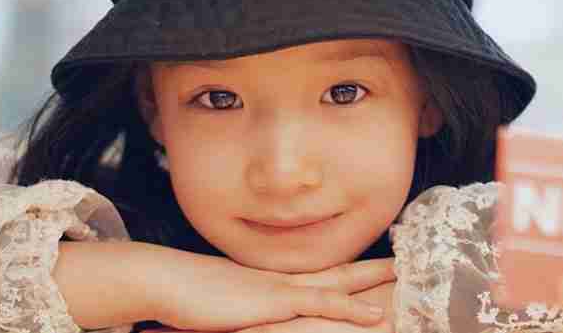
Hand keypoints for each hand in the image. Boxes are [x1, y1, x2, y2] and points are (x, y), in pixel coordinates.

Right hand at [139, 282, 395, 332]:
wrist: (170, 281)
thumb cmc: (193, 295)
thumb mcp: (229, 302)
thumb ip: (250, 304)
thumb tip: (258, 310)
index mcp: (276, 278)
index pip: (322, 272)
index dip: (350, 268)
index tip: (375, 265)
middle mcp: (284, 277)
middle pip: (338, 270)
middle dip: (372, 268)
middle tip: (403, 260)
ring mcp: (281, 287)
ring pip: (338, 281)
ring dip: (372, 279)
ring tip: (403, 274)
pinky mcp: (273, 302)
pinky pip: (320, 304)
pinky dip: (349, 307)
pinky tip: (376, 313)